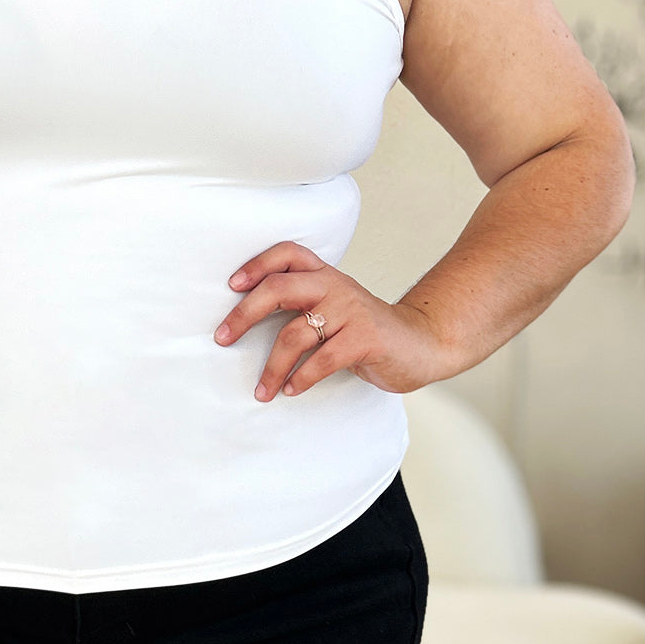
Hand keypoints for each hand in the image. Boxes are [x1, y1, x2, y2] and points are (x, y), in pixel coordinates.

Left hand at [214, 241, 459, 398]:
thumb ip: (302, 303)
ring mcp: (351, 310)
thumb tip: (245, 319)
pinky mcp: (365, 338)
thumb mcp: (334, 306)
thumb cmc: (366, 329)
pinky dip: (301, 377)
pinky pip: (322, 359)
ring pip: (295, 333)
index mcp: (324, 274)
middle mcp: (335, 286)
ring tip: (261, 390)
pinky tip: (291, 390)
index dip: (257, 264)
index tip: (232, 285)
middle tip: (222, 338)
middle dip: (244, 314)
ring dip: (271, 366)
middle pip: (279, 288)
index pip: (288, 253)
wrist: (422, 342)